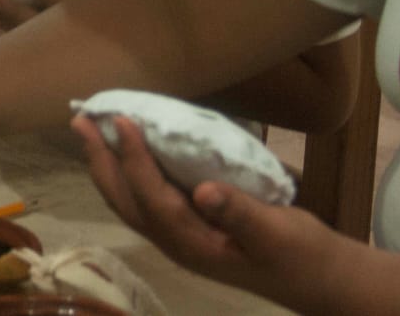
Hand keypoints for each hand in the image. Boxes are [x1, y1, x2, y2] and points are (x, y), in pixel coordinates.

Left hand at [0, 0, 136, 30]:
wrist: (124, 23)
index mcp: (86, 8)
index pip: (66, 6)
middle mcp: (68, 28)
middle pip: (37, 25)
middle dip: (13, 13)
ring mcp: (54, 38)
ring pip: (23, 34)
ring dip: (0, 21)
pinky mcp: (40, 39)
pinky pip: (15, 38)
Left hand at [73, 114, 342, 307]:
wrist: (319, 279)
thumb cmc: (301, 256)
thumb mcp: (278, 234)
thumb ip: (241, 213)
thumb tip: (204, 191)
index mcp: (192, 244)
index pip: (150, 197)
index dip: (133, 158)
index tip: (121, 120)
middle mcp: (175, 242)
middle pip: (125, 199)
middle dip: (100, 160)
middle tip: (80, 119)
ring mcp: (178, 237)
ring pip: (129, 200)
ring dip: (107, 165)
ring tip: (90, 130)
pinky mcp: (187, 229)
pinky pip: (146, 199)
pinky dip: (128, 173)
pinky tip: (126, 151)